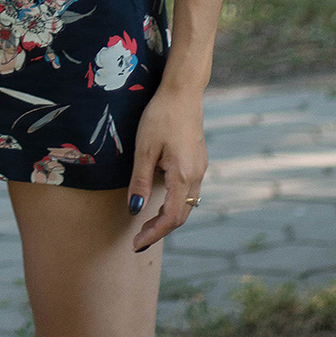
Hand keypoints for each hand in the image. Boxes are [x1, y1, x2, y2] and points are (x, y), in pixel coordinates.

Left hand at [127, 83, 208, 251]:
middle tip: (139, 239)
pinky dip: (175, 202)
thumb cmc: (160, 116)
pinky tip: (160, 199)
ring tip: (147, 223)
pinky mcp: (199, 161)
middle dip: (160, 229)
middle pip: (181, 215)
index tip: (137, 244)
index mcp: (183, 175)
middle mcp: (196, 176)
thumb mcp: (144, 147)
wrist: (182, 92)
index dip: (154, 234)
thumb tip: (135, 210)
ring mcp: (200, 169)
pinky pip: (188, 191)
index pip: (171, 218)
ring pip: (187, 204)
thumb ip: (140, 180)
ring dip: (168, 217)